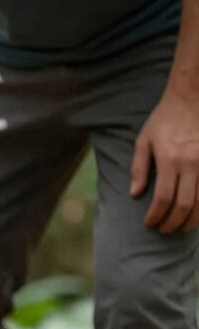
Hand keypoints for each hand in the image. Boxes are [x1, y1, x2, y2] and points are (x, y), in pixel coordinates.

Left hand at [131, 87, 198, 233]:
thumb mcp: (144, 140)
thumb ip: (139, 169)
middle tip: (164, 230)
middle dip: (173, 223)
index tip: (149, 223)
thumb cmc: (165, 119)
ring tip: (180, 227)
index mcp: (170, 159)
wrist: (193, 97)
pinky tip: (196, 214)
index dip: (156, 215)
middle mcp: (192, 163)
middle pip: (185, 205)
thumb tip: (135, 194)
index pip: (163, 198)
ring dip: (192, 220)